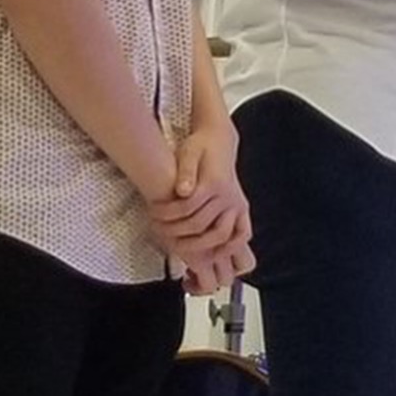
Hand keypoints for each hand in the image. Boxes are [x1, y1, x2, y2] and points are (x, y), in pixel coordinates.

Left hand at [148, 124, 254, 280]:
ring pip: (222, 235)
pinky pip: (241, 235)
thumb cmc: (201, 147)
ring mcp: (237, 205)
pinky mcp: (242, 209)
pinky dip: (230, 248)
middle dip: (175, 232)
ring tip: (180, 248)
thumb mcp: (188, 153)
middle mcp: (229, 196)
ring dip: (199, 247)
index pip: (187, 208)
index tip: (152, 214)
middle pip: (200, 225)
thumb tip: (182, 191)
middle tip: (159, 231)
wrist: (220, 141)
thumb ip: (185, 172)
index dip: (166, 215)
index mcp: (214, 182)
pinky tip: (213, 254)